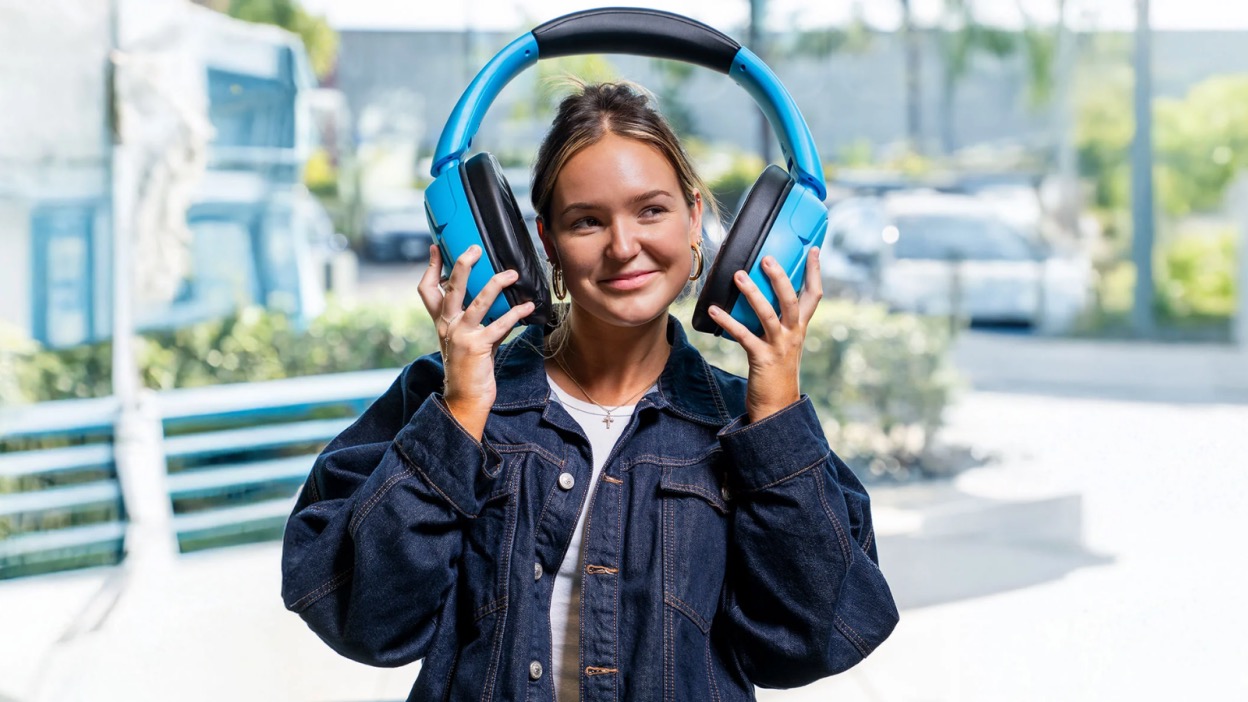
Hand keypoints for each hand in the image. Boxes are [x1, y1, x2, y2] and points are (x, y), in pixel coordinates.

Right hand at [417, 244, 533, 439]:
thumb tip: (498, 300)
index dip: (430, 267)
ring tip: (511, 273)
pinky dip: (515, 314)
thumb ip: (477, 319)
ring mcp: (461, 335)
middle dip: (462, 264)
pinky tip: (528, 306)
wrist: (464, 399)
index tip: (436, 247)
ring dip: (496, 284)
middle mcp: (447, 326)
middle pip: (451, 287)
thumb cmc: (468, 369)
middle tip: (475, 248)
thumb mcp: (466, 339)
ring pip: (477, 301)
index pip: (427, 290)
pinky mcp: (477, 347)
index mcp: (441, 322)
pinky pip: (499, 325)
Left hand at [706, 248, 822, 422]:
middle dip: (780, 277)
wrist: (778, 407)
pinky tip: (714, 311)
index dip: (815, 271)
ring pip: (768, 315)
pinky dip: (727, 322)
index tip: (813, 249)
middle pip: (791, 299)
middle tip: (766, 257)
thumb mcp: (785, 343)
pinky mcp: (762, 358)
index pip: (814, 295)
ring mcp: (779, 346)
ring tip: (739, 276)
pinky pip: (744, 336)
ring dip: (753, 294)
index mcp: (800, 328)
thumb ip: (779, 321)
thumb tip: (761, 295)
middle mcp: (793, 334)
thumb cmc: (778, 372)